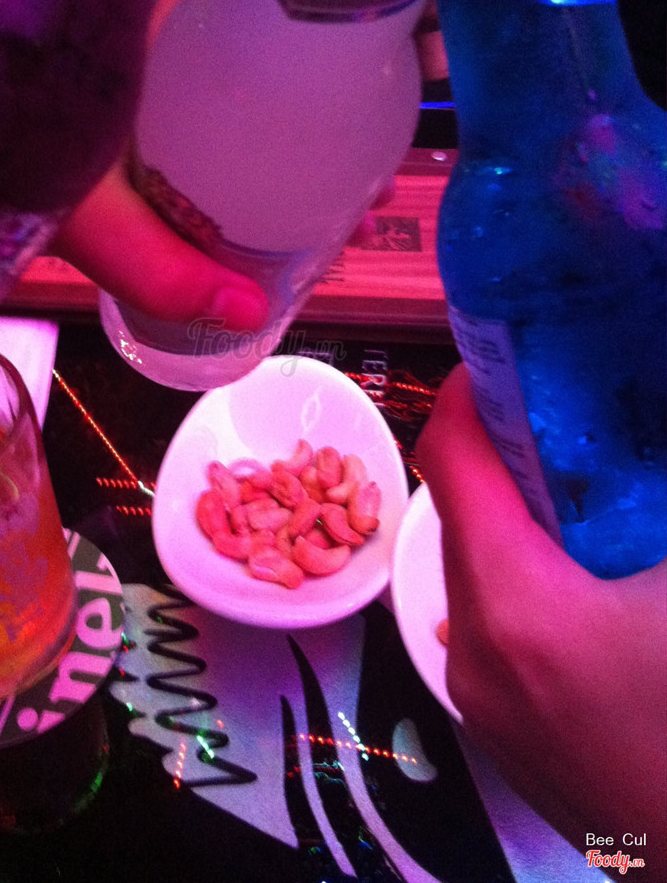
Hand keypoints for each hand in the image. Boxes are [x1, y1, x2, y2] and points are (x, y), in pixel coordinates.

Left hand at [416, 364, 665, 878]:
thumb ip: (653, 498)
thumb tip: (640, 441)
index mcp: (518, 603)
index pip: (452, 462)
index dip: (469, 398)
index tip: (501, 365)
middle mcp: (475, 649)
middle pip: (461, 517)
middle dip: (505, 461)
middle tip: (558, 425)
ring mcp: (481, 699)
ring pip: (476, 574)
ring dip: (516, 526)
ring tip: (580, 502)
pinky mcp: (501, 732)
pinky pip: (491, 628)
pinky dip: (523, 585)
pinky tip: (588, 586)